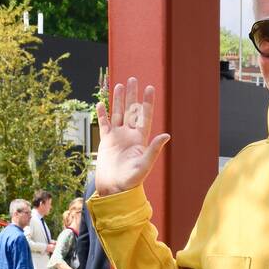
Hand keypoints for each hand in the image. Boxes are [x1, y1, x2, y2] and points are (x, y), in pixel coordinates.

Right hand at [95, 78, 170, 195]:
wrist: (115, 189)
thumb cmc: (132, 180)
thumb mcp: (145, 164)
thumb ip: (154, 149)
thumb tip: (167, 135)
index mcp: (140, 140)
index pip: (144, 116)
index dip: (147, 102)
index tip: (149, 88)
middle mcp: (129, 136)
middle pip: (131, 111)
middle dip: (132, 95)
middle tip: (133, 79)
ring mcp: (117, 137)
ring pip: (117, 114)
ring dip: (118, 100)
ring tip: (119, 85)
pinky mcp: (106, 141)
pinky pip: (104, 124)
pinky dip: (102, 114)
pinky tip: (101, 103)